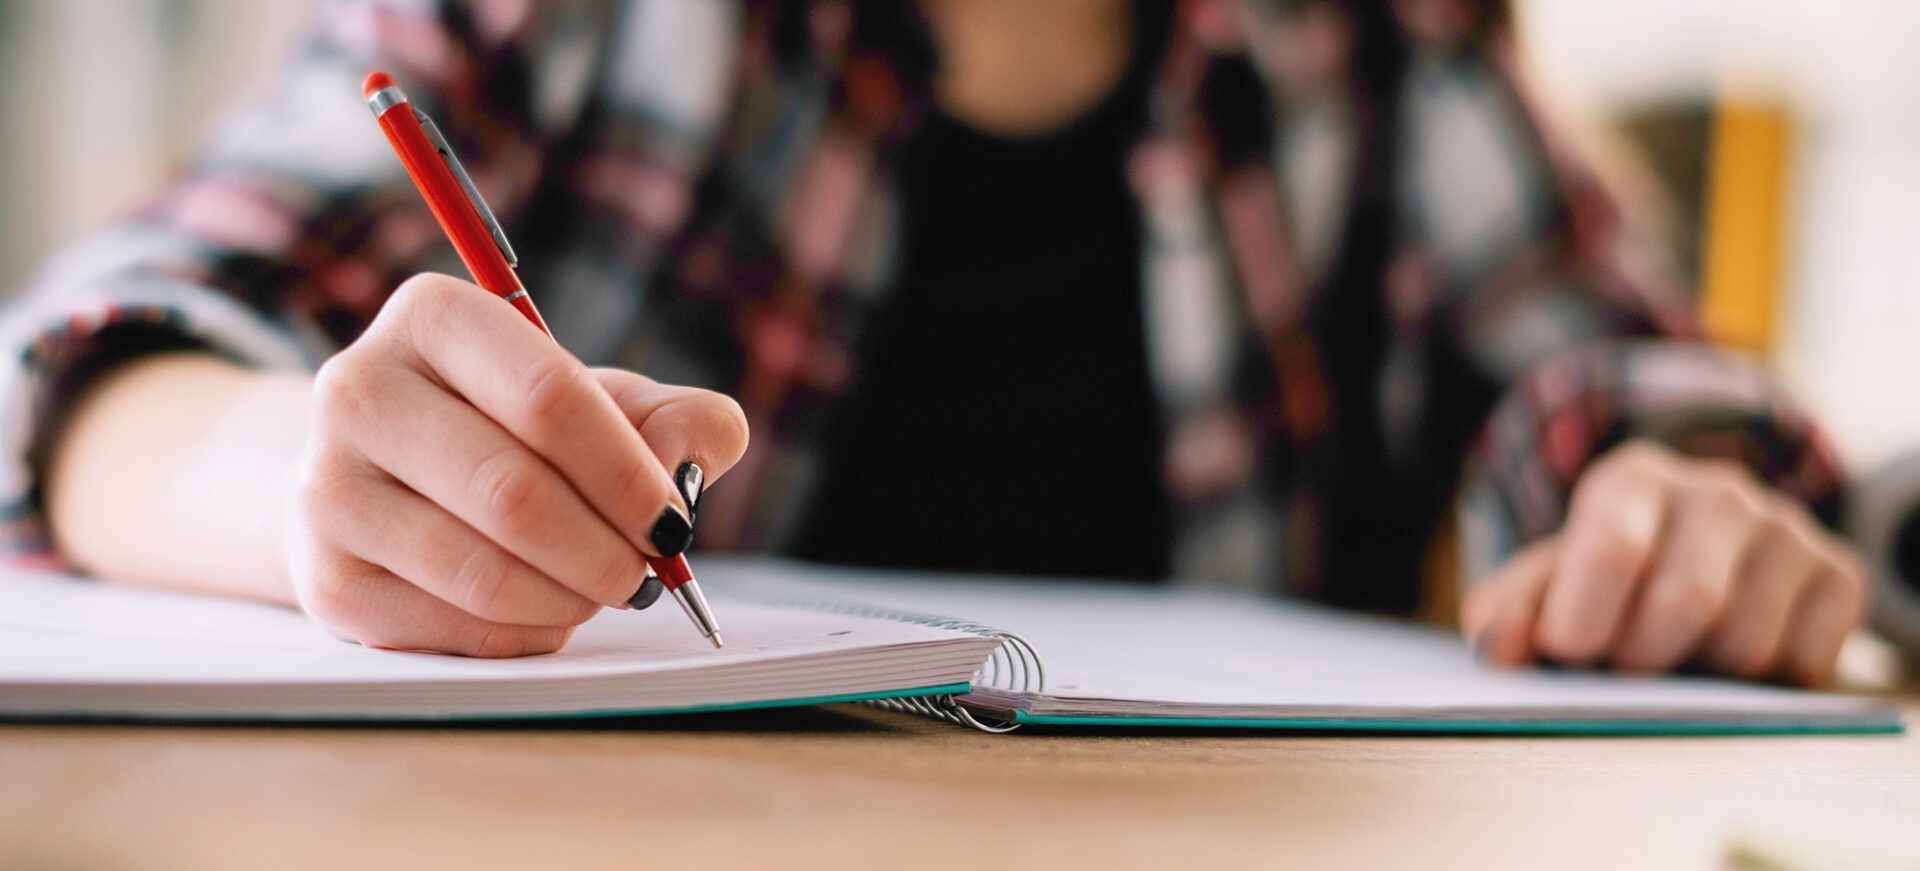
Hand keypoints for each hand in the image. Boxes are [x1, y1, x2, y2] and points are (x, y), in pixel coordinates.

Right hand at [289, 274, 748, 655]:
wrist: (387, 486)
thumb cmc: (519, 434)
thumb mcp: (610, 403)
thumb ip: (680, 419)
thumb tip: (684, 466)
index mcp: (435, 316)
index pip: (550, 399)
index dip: (627, 474)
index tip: (672, 524)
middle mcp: (358, 388)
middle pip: (514, 493)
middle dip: (606, 551)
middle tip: (648, 576)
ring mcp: (326, 487)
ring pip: (482, 571)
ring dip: (571, 598)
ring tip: (601, 590)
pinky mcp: (325, 579)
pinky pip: (452, 628)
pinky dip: (524, 633)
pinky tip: (544, 610)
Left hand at [1461, 440, 1864, 686]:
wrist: (1690, 550)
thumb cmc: (1605, 575)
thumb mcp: (1548, 580)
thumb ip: (1509, 610)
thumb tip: (1494, 644)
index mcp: (1633, 480)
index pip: (1614, 548)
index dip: (1584, 617)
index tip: (1567, 651)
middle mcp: (1717, 491)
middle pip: (1687, 602)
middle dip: (1642, 656)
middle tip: (1622, 666)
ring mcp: (1786, 528)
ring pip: (1747, 641)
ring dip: (1700, 676)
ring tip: (1675, 656)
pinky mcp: (1836, 574)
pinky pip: (1803, 661)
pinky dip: (1758, 684)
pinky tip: (1727, 659)